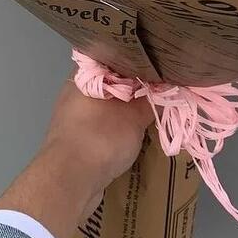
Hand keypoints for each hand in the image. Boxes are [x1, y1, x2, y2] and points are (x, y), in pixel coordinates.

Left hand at [0, 74, 152, 237]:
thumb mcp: (136, 115)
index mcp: (84, 75)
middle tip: (161, 90)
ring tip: (152, 112)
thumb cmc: (101, 137)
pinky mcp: (74, 142)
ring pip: (106, 107)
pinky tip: (134, 135)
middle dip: (135, 88)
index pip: (113, 56)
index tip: (158, 65)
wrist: (70, 181)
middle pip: (111, 83)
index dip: (137, 60)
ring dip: (126, 111)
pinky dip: (116, 130)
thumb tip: (168, 88)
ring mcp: (72, 118)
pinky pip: (101, 128)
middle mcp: (74, 92)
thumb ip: (152, 99)